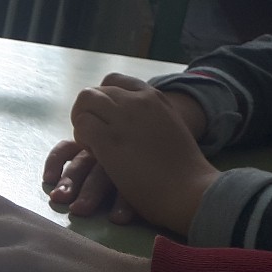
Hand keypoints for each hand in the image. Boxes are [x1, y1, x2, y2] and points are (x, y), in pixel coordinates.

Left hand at [43, 74, 209, 226]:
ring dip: (81, 123)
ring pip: (85, 103)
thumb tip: (133, 124)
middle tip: (90, 135)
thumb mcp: (171, 129)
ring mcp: (123, 119)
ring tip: (91, 145)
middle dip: (86, 112)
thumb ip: (151, 120)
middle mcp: (137, 102)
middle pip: (94, 92)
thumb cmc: (185, 170)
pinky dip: (81, 139)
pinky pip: (82, 126)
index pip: (113, 81)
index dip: (101, 99)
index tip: (104, 118)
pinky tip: (95, 155)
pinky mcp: (110, 141)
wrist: (191, 191)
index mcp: (154, 97)